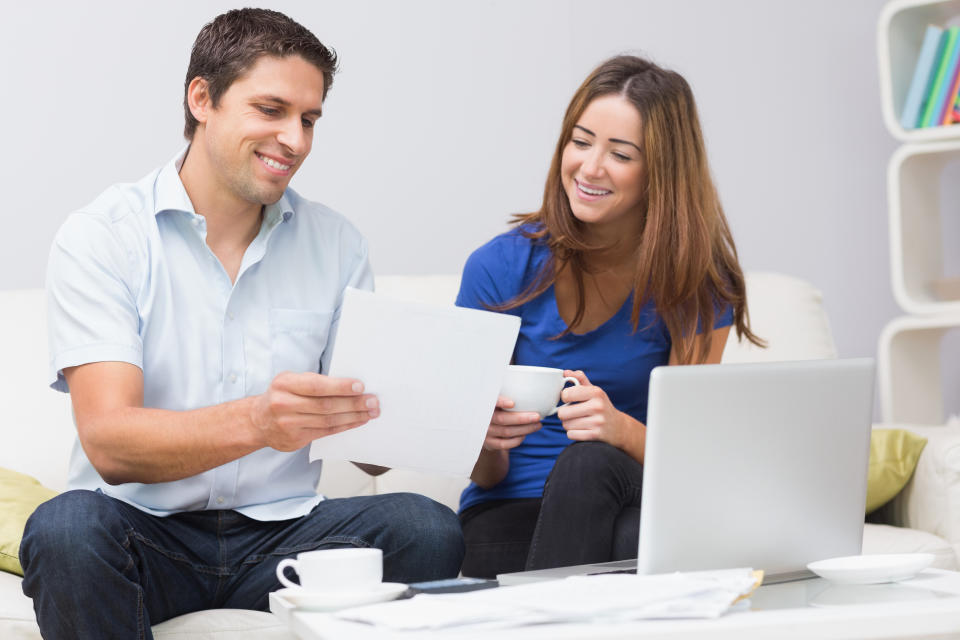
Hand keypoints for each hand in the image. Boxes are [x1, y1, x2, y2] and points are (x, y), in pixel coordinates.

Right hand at [250, 371, 378, 450]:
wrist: (258, 422)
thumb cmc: (282, 396)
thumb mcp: (291, 381)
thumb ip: (314, 382)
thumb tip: (350, 385)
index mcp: (284, 384)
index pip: (316, 386)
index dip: (340, 386)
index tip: (360, 386)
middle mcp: (284, 404)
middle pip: (325, 405)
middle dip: (353, 403)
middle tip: (373, 401)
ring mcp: (288, 424)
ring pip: (328, 421)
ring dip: (354, 416)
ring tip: (371, 412)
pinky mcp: (296, 440)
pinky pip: (326, 432)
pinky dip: (345, 425)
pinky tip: (358, 421)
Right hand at [481, 396, 541, 450]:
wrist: (487, 430)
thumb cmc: (498, 411)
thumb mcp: (499, 402)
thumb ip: (508, 395)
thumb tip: (530, 391)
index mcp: (487, 406)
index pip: (491, 403)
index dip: (500, 403)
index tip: (512, 403)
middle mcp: (485, 419)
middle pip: (502, 419)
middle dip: (522, 418)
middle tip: (537, 416)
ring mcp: (486, 433)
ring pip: (507, 432)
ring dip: (525, 429)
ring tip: (537, 424)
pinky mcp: (490, 444)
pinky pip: (505, 444)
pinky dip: (517, 439)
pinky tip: (525, 434)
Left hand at [557, 370, 636, 448]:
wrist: (619, 427)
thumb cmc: (601, 406)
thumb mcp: (594, 391)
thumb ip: (579, 379)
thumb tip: (565, 372)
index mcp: (595, 392)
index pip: (566, 394)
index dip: (564, 398)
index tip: (570, 399)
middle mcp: (597, 406)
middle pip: (563, 413)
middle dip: (564, 414)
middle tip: (573, 413)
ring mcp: (597, 421)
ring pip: (566, 425)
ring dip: (569, 424)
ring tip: (579, 421)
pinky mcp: (596, 435)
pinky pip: (571, 435)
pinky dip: (573, 433)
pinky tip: (582, 430)